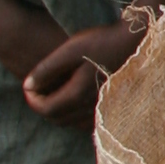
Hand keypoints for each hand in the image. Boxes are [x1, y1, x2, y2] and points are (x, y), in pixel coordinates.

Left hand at [22, 18, 144, 127]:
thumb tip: (27, 85)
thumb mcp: (70, 49)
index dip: (31, 100)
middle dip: (42, 106)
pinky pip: (86, 121)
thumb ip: (47, 69)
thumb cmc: (103, 42)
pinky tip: (74, 98)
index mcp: (77, 93)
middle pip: (57, 118)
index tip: (28, 86)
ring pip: (71, 122)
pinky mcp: (112, 106)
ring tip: (54, 92)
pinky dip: (74, 114)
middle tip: (38, 89)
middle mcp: (90, 107)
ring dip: (58, 111)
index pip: (45, 109)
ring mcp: (103, 108)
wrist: (137, 41)